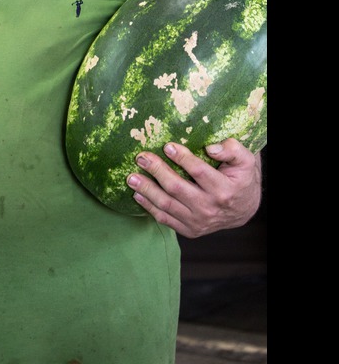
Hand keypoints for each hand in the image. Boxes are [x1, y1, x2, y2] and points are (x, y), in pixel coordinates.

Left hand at [126, 138, 262, 237]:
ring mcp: (198, 221)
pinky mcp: (189, 230)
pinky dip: (149, 207)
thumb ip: (232, 149)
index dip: (182, 158)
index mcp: (224, 189)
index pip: (199, 172)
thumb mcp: (244, 161)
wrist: (243, 209)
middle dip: (157, 171)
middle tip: (141, 158)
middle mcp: (210, 208)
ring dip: (147, 190)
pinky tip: (137, 195)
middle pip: (177, 188)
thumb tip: (211, 148)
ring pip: (167, 205)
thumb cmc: (240, 178)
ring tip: (131, 177)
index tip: (167, 146)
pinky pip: (165, 219)